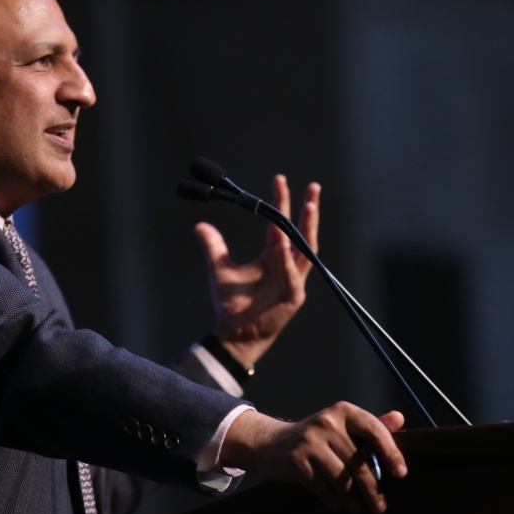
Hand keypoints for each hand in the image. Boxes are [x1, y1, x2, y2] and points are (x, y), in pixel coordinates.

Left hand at [195, 175, 320, 367]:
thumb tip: (200, 225)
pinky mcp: (292, 297)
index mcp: (274, 257)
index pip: (280, 225)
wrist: (235, 333)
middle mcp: (288, 265)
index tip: (279, 180)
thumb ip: (214, 247)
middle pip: (302, 233)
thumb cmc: (232, 304)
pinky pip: (292, 276)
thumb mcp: (220, 269)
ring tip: (308, 205)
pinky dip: (287, 261)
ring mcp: (293, 281)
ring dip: (307, 228)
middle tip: (313, 187)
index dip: (281, 203)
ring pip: (305, 250)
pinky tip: (281, 245)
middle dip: (309, 210)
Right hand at [220, 403, 407, 513]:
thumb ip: (372, 424)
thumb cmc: (316, 436)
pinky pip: (322, 487)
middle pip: (358, 461)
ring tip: (358, 507)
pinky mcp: (296, 460)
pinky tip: (338, 505)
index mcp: (344, 411)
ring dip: (352, 498)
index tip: (401, 473)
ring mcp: (310, 441)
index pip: (374, 430)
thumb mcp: (343, 424)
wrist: (272, 442)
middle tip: (380, 505)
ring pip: (341, 478)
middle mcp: (327, 422)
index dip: (390, 452)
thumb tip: (400, 419)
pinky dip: (333, 500)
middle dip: (372, 488)